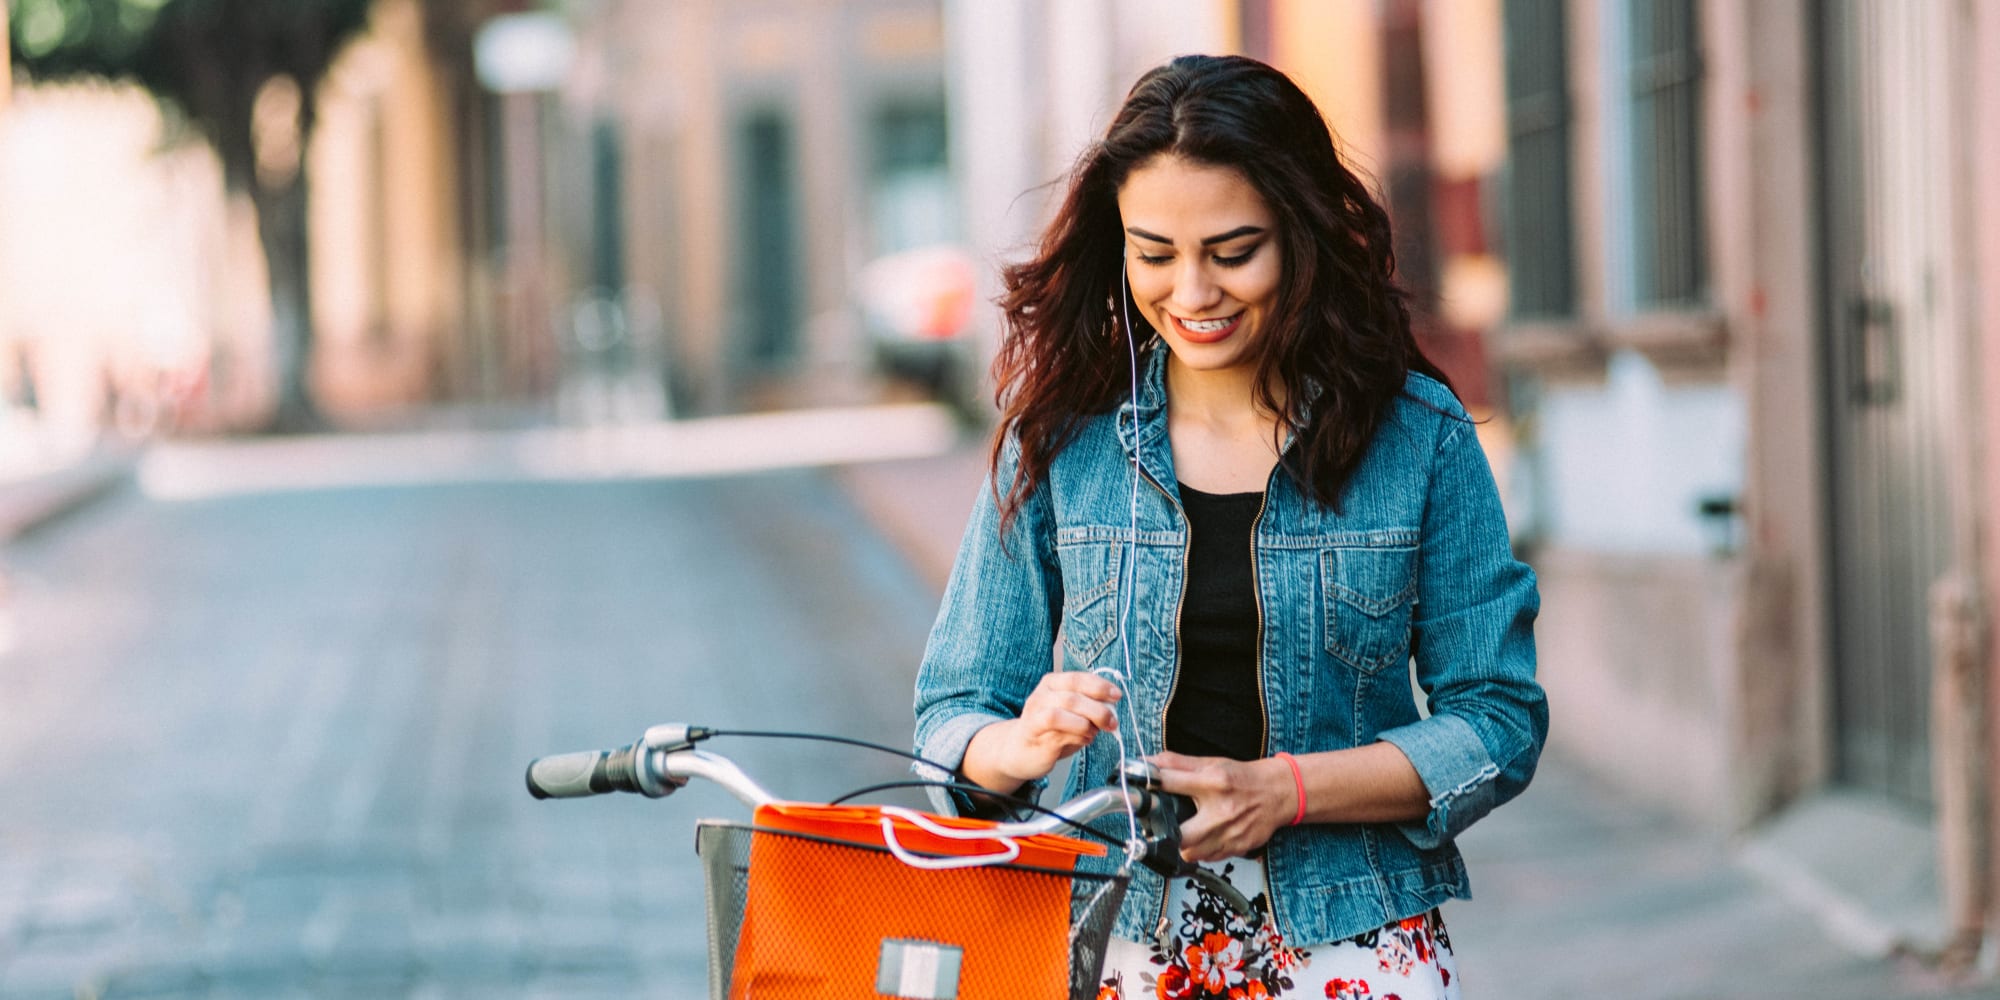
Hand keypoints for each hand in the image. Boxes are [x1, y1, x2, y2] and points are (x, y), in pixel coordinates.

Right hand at [963, 671, 1122, 790]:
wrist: (1019, 750)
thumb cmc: (1050, 730)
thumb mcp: (1072, 713)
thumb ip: (1090, 707)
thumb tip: (1112, 710)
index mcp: (1052, 683)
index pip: (1078, 678)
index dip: (1100, 686)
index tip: (1117, 696)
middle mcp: (1042, 695)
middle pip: (1074, 696)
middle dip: (1099, 710)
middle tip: (1112, 723)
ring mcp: (1035, 713)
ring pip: (1064, 710)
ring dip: (1087, 723)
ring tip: (1095, 732)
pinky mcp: (1033, 732)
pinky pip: (1057, 730)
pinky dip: (1077, 734)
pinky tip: (1083, 739)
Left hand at [1148, 750, 1293, 861]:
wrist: (1278, 793)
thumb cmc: (1242, 778)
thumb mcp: (1209, 763)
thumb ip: (1176, 763)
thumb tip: (1147, 762)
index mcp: (1212, 782)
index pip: (1169, 783)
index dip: (1148, 785)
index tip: (1136, 790)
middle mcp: (1221, 810)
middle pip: (1180, 834)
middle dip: (1164, 832)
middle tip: (1160, 826)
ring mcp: (1231, 833)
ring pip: (1191, 853)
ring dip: (1182, 845)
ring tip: (1183, 833)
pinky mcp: (1237, 848)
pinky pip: (1208, 858)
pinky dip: (1201, 851)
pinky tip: (1203, 839)